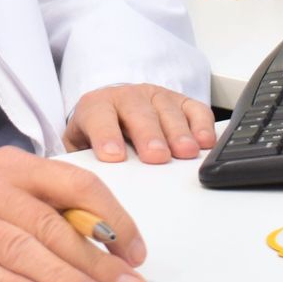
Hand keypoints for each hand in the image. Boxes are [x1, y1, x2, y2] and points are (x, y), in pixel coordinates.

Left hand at [63, 84, 216, 163]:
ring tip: (184, 152)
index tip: (113, 157)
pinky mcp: (180, 102)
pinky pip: (194, 108)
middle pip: (138, 112)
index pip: (98, 116)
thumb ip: (81, 161)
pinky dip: (201, 124)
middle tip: (155, 156)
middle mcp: (127, 97)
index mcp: (96, 106)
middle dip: (148, 135)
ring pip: (167, 109)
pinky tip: (204, 142)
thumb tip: (86, 184)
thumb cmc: (94, 136)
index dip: (105, 135)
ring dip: (177, 132)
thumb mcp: (78, 148)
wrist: (109, 113)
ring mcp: (155, 97)